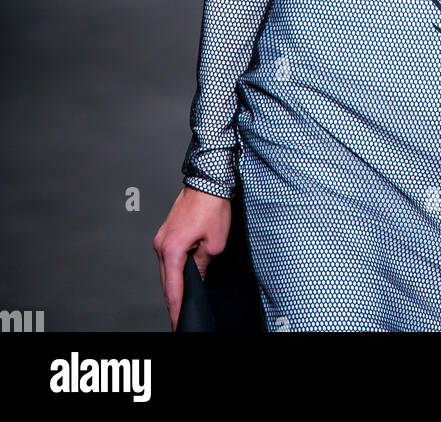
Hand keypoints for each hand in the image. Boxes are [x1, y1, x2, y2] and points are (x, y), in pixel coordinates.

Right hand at [153, 185, 231, 329]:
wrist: (208, 180)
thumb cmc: (212, 207)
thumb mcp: (215, 243)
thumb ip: (203, 265)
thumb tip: (198, 278)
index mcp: (171, 251)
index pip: (173, 290)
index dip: (177, 310)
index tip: (179, 325)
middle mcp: (161, 246)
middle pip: (166, 282)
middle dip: (174, 301)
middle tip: (181, 319)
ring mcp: (162, 238)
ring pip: (167, 270)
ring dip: (175, 285)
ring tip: (183, 303)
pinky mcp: (167, 233)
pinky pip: (169, 259)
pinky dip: (175, 271)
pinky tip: (183, 279)